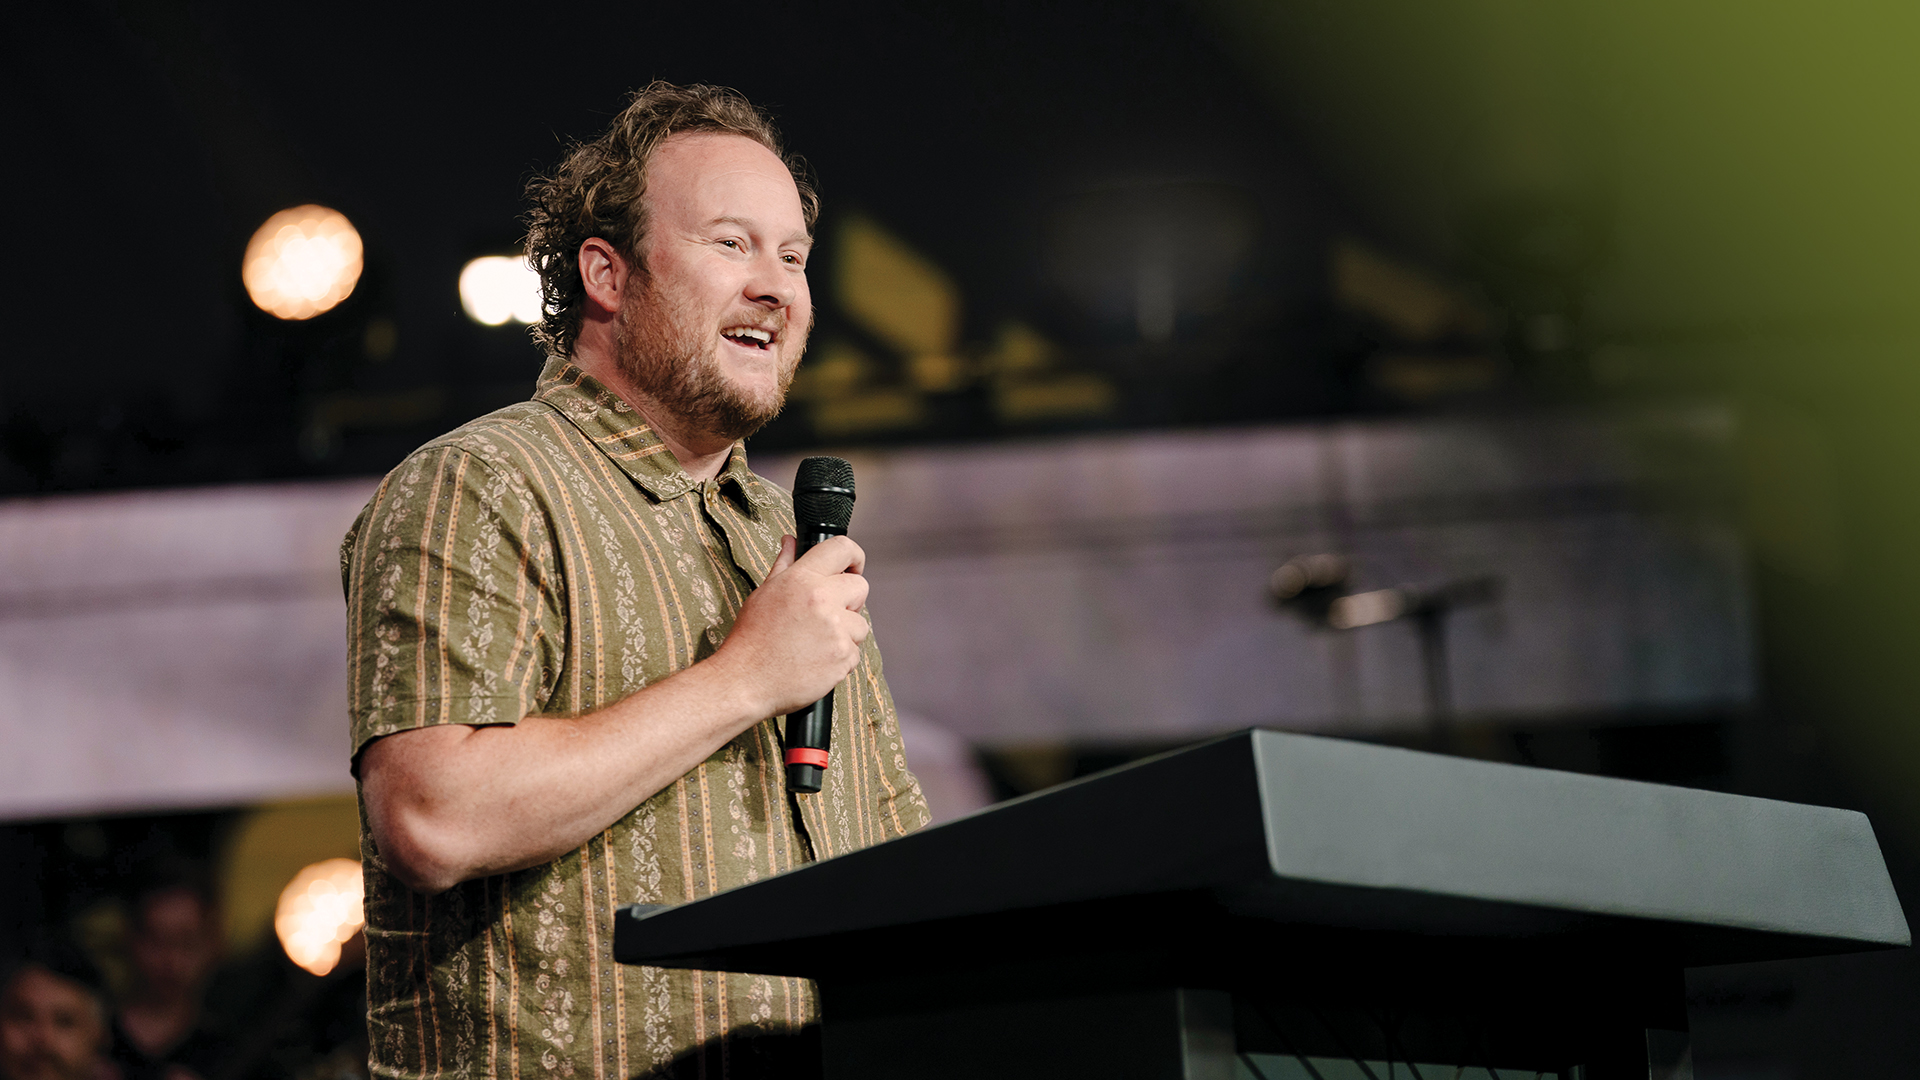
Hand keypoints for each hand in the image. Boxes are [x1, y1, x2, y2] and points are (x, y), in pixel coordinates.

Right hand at [714, 534, 870, 717]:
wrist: (745, 681)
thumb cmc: (752, 639)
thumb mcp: (764, 593)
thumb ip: (784, 565)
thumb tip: (791, 542)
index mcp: (802, 579)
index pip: (842, 548)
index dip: (854, 557)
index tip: (853, 567)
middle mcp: (821, 599)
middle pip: (861, 587)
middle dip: (849, 601)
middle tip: (826, 616)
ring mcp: (835, 629)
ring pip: (861, 624)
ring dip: (846, 634)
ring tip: (815, 643)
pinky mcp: (843, 656)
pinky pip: (856, 653)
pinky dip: (841, 659)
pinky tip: (816, 660)